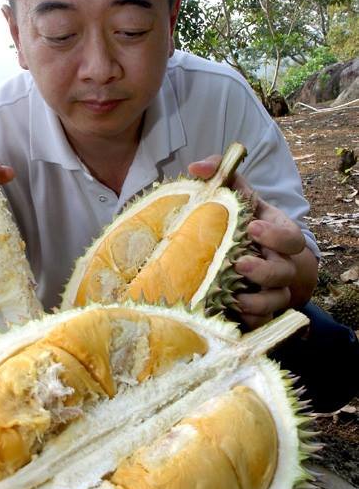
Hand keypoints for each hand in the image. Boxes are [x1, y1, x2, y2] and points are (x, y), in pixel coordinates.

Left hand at [188, 155, 315, 328]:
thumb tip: (196, 168)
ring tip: (236, 297)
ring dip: (258, 301)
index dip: (277, 236)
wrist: (245, 252)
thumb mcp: (235, 194)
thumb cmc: (239, 219)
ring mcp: (273, 288)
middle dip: (264, 270)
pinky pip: (263, 320)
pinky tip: (233, 314)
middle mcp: (281, 262)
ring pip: (277, 299)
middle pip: (284, 271)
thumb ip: (220, 175)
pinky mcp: (260, 308)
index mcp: (278, 234)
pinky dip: (250, 319)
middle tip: (239, 263)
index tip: (252, 227)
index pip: (292, 237)